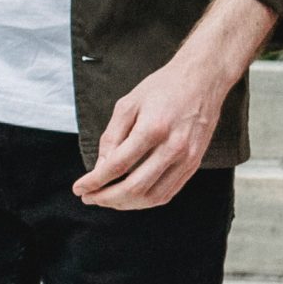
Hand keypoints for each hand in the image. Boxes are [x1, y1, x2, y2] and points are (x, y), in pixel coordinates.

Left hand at [74, 52, 232, 210]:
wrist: (203, 79)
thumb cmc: (163, 87)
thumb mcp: (129, 103)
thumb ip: (112, 136)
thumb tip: (101, 167)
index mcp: (153, 128)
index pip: (118, 165)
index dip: (95, 181)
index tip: (79, 188)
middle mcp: (173, 146)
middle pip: (134, 187)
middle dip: (106, 198)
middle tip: (90, 198)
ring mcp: (187, 158)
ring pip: (152, 197)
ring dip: (125, 204)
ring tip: (107, 200)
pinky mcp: (194, 163)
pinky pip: (168, 193)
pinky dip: (146, 201)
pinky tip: (131, 197)